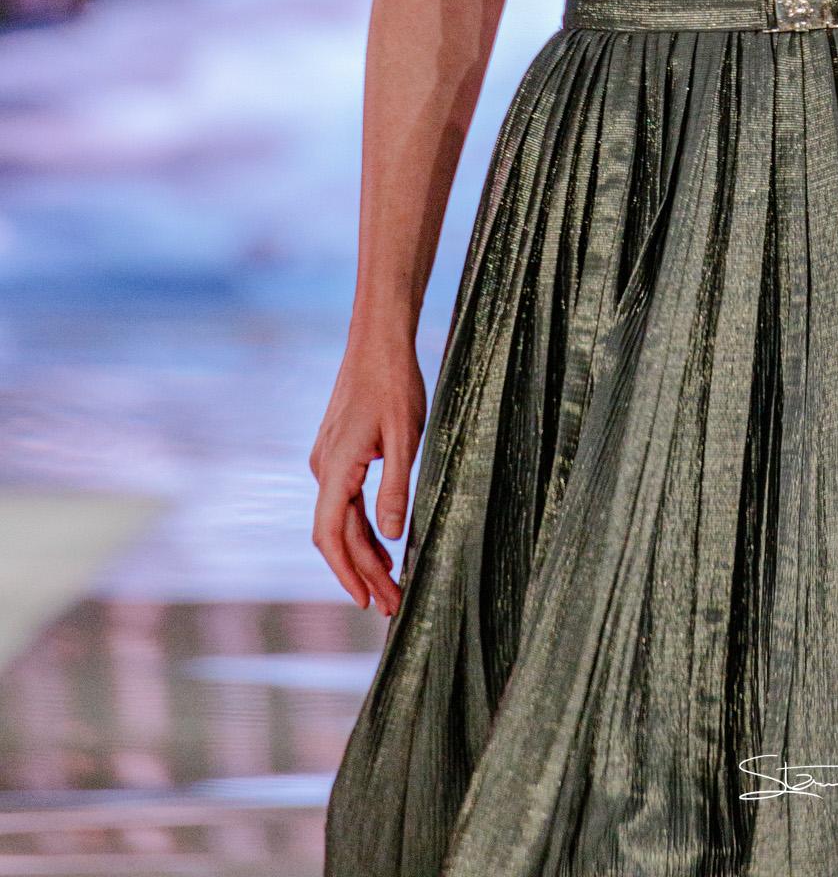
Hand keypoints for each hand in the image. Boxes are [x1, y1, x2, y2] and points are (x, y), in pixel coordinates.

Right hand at [309, 335, 425, 613]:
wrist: (378, 341)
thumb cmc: (395, 383)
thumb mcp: (406, 436)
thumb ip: (397, 487)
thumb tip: (392, 536)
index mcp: (336, 467)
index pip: (330, 534)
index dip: (346, 571)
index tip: (365, 600)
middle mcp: (324, 467)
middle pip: (338, 534)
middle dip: (363, 572)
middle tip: (392, 605)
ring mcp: (328, 460)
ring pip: (343, 519)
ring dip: (364, 553)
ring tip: (391, 585)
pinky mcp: (339, 453)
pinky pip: (346, 501)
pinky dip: (364, 528)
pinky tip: (384, 546)